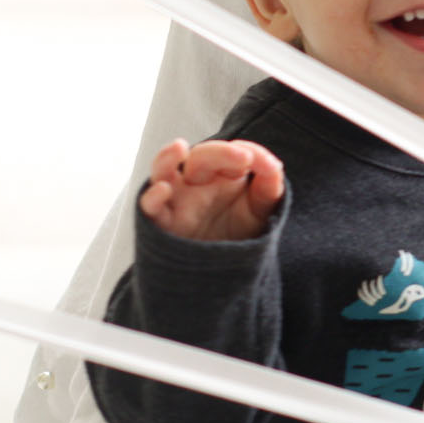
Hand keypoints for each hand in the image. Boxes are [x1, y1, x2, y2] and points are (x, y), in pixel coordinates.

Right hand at [138, 137, 284, 241]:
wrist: (226, 274)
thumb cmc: (239, 236)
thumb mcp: (261, 211)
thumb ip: (268, 186)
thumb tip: (273, 165)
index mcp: (221, 175)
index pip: (228, 153)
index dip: (244, 153)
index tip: (261, 164)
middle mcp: (196, 184)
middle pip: (199, 158)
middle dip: (220, 153)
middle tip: (244, 158)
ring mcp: (177, 202)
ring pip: (162, 172)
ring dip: (166, 158)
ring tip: (178, 148)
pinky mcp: (163, 225)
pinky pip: (149, 209)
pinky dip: (152, 198)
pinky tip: (163, 190)